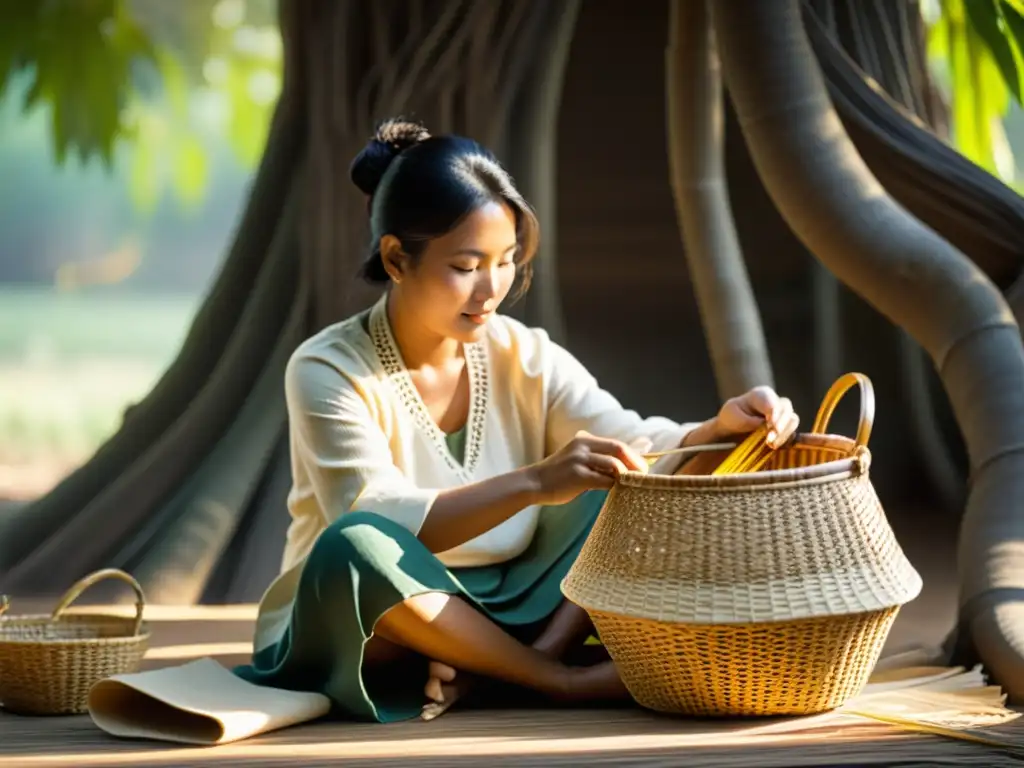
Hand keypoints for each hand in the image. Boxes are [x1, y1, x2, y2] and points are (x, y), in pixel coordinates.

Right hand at [528, 431, 647, 505]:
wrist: (533, 483)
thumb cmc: (559, 475)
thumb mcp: (578, 458)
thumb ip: (598, 458)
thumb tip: (625, 463)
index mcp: (584, 439)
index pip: (616, 444)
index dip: (633, 455)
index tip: (644, 466)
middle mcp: (583, 446)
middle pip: (619, 449)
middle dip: (635, 462)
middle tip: (644, 475)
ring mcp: (579, 460)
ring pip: (613, 465)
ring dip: (627, 475)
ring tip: (633, 484)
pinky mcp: (577, 476)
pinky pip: (604, 480)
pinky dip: (615, 485)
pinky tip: (618, 492)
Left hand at [714, 386, 798, 448]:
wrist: (733, 427)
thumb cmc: (731, 417)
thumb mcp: (732, 416)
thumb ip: (747, 420)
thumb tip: (764, 424)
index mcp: (762, 394)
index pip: (772, 402)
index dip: (774, 414)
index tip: (771, 426)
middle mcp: (776, 401)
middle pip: (786, 409)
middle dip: (780, 425)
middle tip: (769, 440)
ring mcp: (783, 414)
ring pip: (792, 420)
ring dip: (783, 434)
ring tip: (771, 445)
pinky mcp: (786, 427)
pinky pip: (791, 432)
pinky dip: (784, 439)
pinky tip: (774, 447)